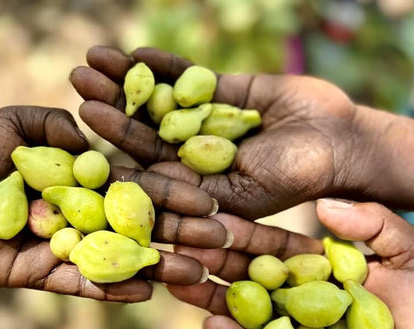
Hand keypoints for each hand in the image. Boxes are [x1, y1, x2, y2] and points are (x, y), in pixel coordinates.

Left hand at [0, 106, 228, 302]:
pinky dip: (113, 290)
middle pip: (139, 228)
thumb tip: (96, 148)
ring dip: (159, 268)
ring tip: (196, 274)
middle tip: (220, 243)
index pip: (138, 190)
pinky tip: (147, 293)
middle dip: (181, 235)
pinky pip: (83, 286)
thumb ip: (58, 129)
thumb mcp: (16, 126)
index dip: (174, 197)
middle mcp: (81, 218)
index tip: (210, 204)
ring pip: (119, 261)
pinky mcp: (43, 276)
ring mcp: (65, 249)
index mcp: (82, 182)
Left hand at [70, 46, 361, 219]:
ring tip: (93, 57)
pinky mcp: (220, 96)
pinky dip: (163, 67)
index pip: (144, 168)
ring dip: (127, 81)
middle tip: (77, 80)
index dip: (114, 145)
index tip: (84, 121)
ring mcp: (203, 125)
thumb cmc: (294, 177)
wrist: (337, 142)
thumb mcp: (242, 192)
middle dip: (111, 105)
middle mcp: (191, 158)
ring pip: (158, 103)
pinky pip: (186, 79)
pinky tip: (134, 52)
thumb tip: (141, 181)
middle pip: (142, 132)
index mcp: (191, 189)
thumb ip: (196, 188)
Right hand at [168, 199, 413, 328]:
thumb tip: (323, 204)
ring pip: (245, 313)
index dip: (244, 233)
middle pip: (250, 277)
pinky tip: (212, 322)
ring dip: (211, 297)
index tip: (212, 217)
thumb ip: (374, 223)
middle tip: (180, 244)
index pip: (273, 247)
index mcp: (320, 270)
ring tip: (178, 280)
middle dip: (216, 261)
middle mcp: (300, 300)